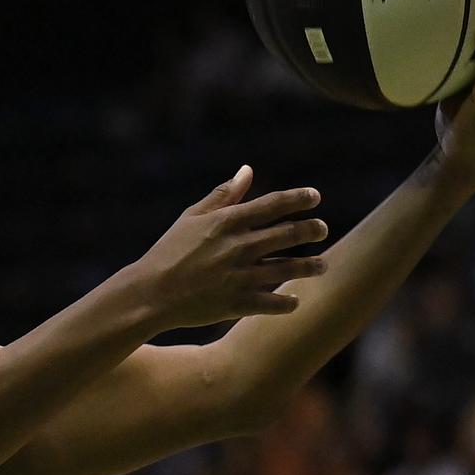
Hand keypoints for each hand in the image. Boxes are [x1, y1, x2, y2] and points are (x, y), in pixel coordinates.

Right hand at [132, 165, 328, 329]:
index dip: (299, 198)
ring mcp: (241, 276)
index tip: (315, 197)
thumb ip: (223, 194)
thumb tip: (247, 170)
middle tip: (322, 229)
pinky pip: (274, 303)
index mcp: (227, 222)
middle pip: (289, 234)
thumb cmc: (169, 251)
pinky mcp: (238, 303)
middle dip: (312, 230)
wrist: (151, 293)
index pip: (273, 204)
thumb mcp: (192, 217)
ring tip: (322, 265)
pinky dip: (288, 302)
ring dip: (311, 266)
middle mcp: (239, 246)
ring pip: (289, 269)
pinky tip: (295, 300)